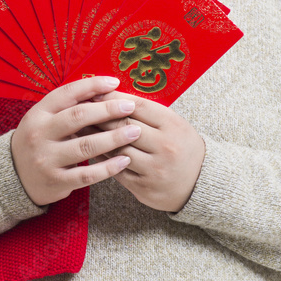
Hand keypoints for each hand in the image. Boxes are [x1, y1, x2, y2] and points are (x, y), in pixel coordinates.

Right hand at [10, 76, 142, 206]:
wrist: (14, 177)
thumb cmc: (39, 141)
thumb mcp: (44, 119)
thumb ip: (68, 106)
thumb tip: (105, 89)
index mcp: (38, 114)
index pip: (67, 94)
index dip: (92, 86)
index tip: (114, 82)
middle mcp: (40, 134)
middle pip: (78, 117)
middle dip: (108, 110)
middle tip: (130, 107)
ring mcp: (47, 159)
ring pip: (85, 146)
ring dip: (114, 138)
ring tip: (134, 131)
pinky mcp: (56, 181)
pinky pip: (87, 174)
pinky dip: (108, 167)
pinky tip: (124, 160)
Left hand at [81, 91, 205, 212]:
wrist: (201, 182)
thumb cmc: (181, 145)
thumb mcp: (172, 123)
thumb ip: (146, 111)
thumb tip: (110, 96)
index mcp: (172, 125)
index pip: (137, 106)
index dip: (112, 98)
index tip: (94, 93)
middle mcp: (165, 146)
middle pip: (124, 126)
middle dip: (99, 116)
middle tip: (80, 109)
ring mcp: (154, 169)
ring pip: (117, 149)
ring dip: (96, 138)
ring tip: (80, 129)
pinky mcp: (144, 188)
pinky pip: (116, 171)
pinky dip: (102, 159)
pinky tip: (91, 150)